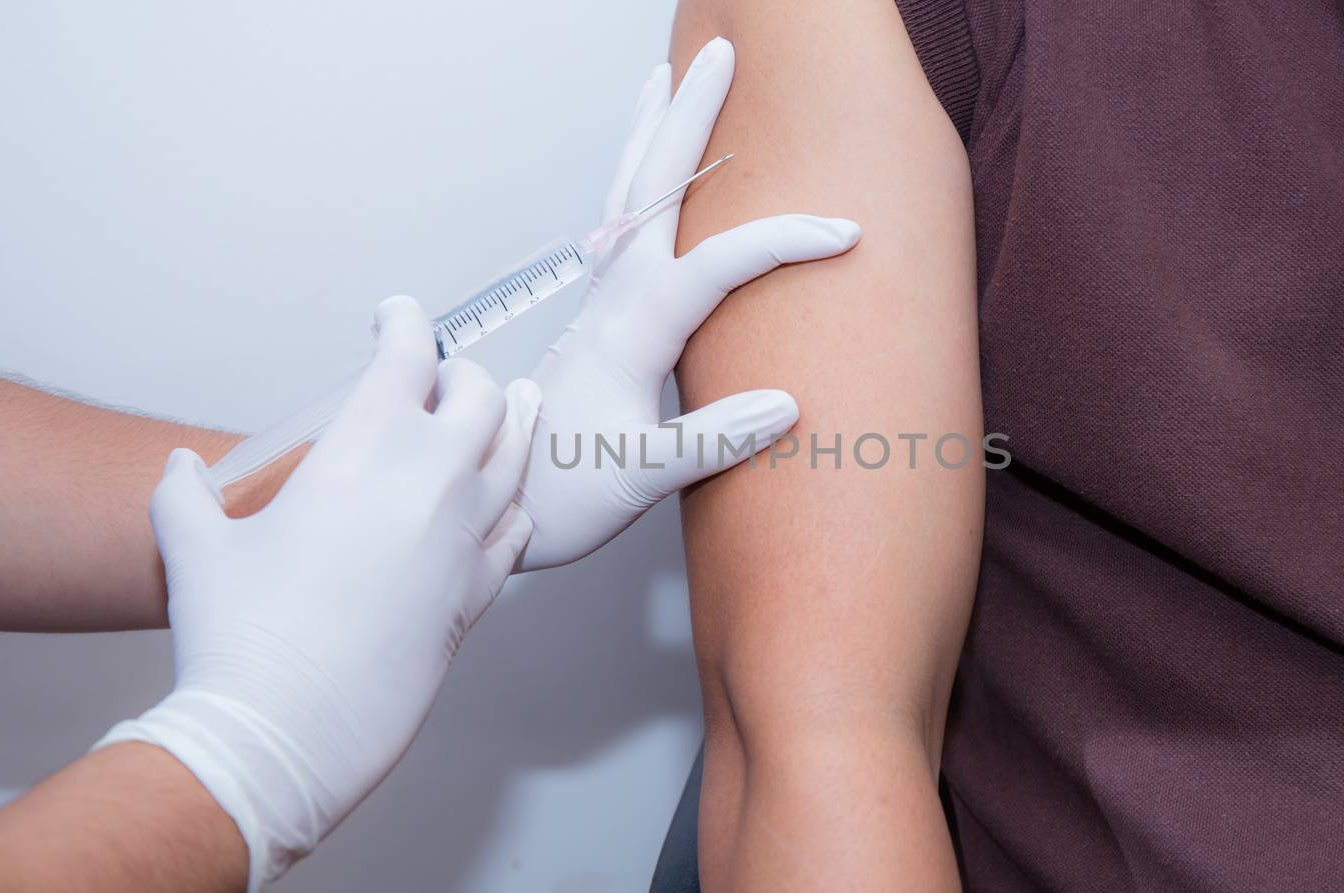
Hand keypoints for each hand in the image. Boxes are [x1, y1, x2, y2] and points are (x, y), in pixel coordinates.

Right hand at [96, 296, 538, 889]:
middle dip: (462, 374)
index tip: (397, 314)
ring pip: (516, 455)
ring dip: (514, 421)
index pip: (409, 354)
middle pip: (480, 395)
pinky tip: (509, 505)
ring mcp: (466, 536)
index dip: (406, 321)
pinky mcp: (479, 590)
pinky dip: (515, 506)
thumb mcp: (196, 547)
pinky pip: (517, 531)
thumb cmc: (240, 638)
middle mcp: (432, 482)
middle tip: (444, 375)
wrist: (286, 728)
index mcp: (367, 451)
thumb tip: (179, 468)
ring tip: (515, 403)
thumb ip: (183, 494)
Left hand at [516, 37, 861, 568]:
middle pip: (652, 191)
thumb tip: (784, 403)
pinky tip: (649, 175)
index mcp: (629, 336)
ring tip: (669, 78)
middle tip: (718, 55)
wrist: (498, 504)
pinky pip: (620, 225)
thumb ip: (709, 442)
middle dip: (689, 119)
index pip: (713, 267)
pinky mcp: (598, 320)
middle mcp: (611, 305)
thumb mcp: (636, 479)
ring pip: (628, 196)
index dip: (780, 241)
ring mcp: (600, 306)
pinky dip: (636, 179)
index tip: (844, 233)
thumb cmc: (559, 495)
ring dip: (652, 133)